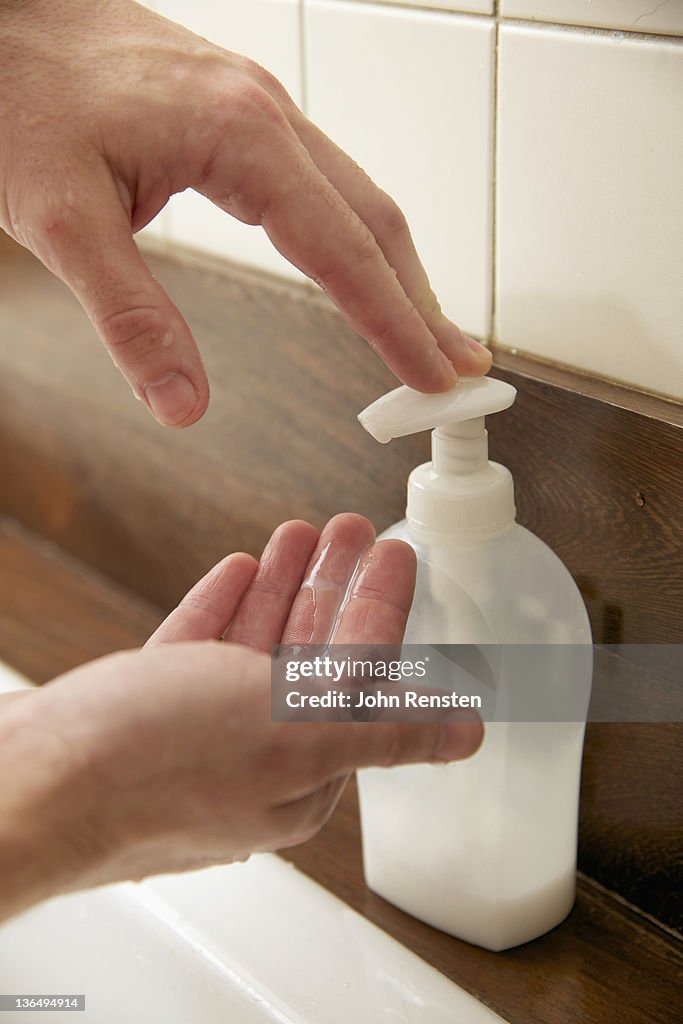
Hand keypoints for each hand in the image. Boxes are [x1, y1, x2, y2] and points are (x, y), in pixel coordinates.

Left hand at [0, 0, 490, 427]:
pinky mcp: (239, 115)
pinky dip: (357, 239)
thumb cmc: (20, 93)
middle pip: (376, 221)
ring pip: (357, 198)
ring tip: (428, 329)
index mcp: (241, 138)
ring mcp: (257, 110)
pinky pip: (324, 183)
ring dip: (399, 270)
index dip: (395, 324)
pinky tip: (360, 268)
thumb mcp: (59, 218)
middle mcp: (266, 116)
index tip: (433, 375)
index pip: (345, 251)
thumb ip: (129, 316)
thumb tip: (183, 402)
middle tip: (458, 366)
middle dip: (423, 303)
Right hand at [0, 514, 481, 919]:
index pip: (363, 675)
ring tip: (300, 534)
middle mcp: (255, 757)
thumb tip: (465, 733)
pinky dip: (224, 611)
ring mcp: (196, 736)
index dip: (381, 607)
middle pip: (311, 656)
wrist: (26, 783)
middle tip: (352, 529)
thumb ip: (385, 730)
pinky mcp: (145, 717)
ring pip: (255, 649)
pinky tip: (238, 573)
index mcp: (302, 768)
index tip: (395, 553)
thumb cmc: (150, 765)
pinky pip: (200, 653)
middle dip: (334, 587)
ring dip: (283, 588)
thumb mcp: (292, 734)